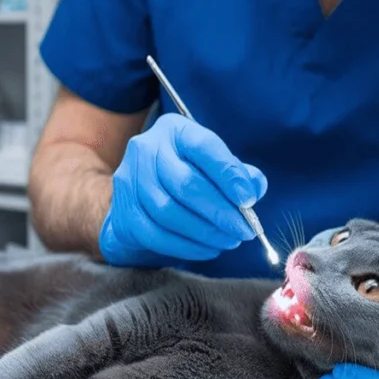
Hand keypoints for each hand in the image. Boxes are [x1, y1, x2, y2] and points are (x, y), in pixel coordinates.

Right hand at [99, 113, 267, 265]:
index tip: (249, 200)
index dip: (228, 175)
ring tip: (229, 240)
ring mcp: (131, 180)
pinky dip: (186, 247)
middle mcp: (147, 149)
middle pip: (185, 184)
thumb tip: (254, 188)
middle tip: (245, 230)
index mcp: (175, 130)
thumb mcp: (212, 163)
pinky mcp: (124, 211)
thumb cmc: (186, 174)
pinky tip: (208, 248)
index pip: (205, 147)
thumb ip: (237, 172)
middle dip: (220, 212)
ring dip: (205, 232)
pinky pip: (156, 234)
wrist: (141, 194)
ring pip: (169, 212)